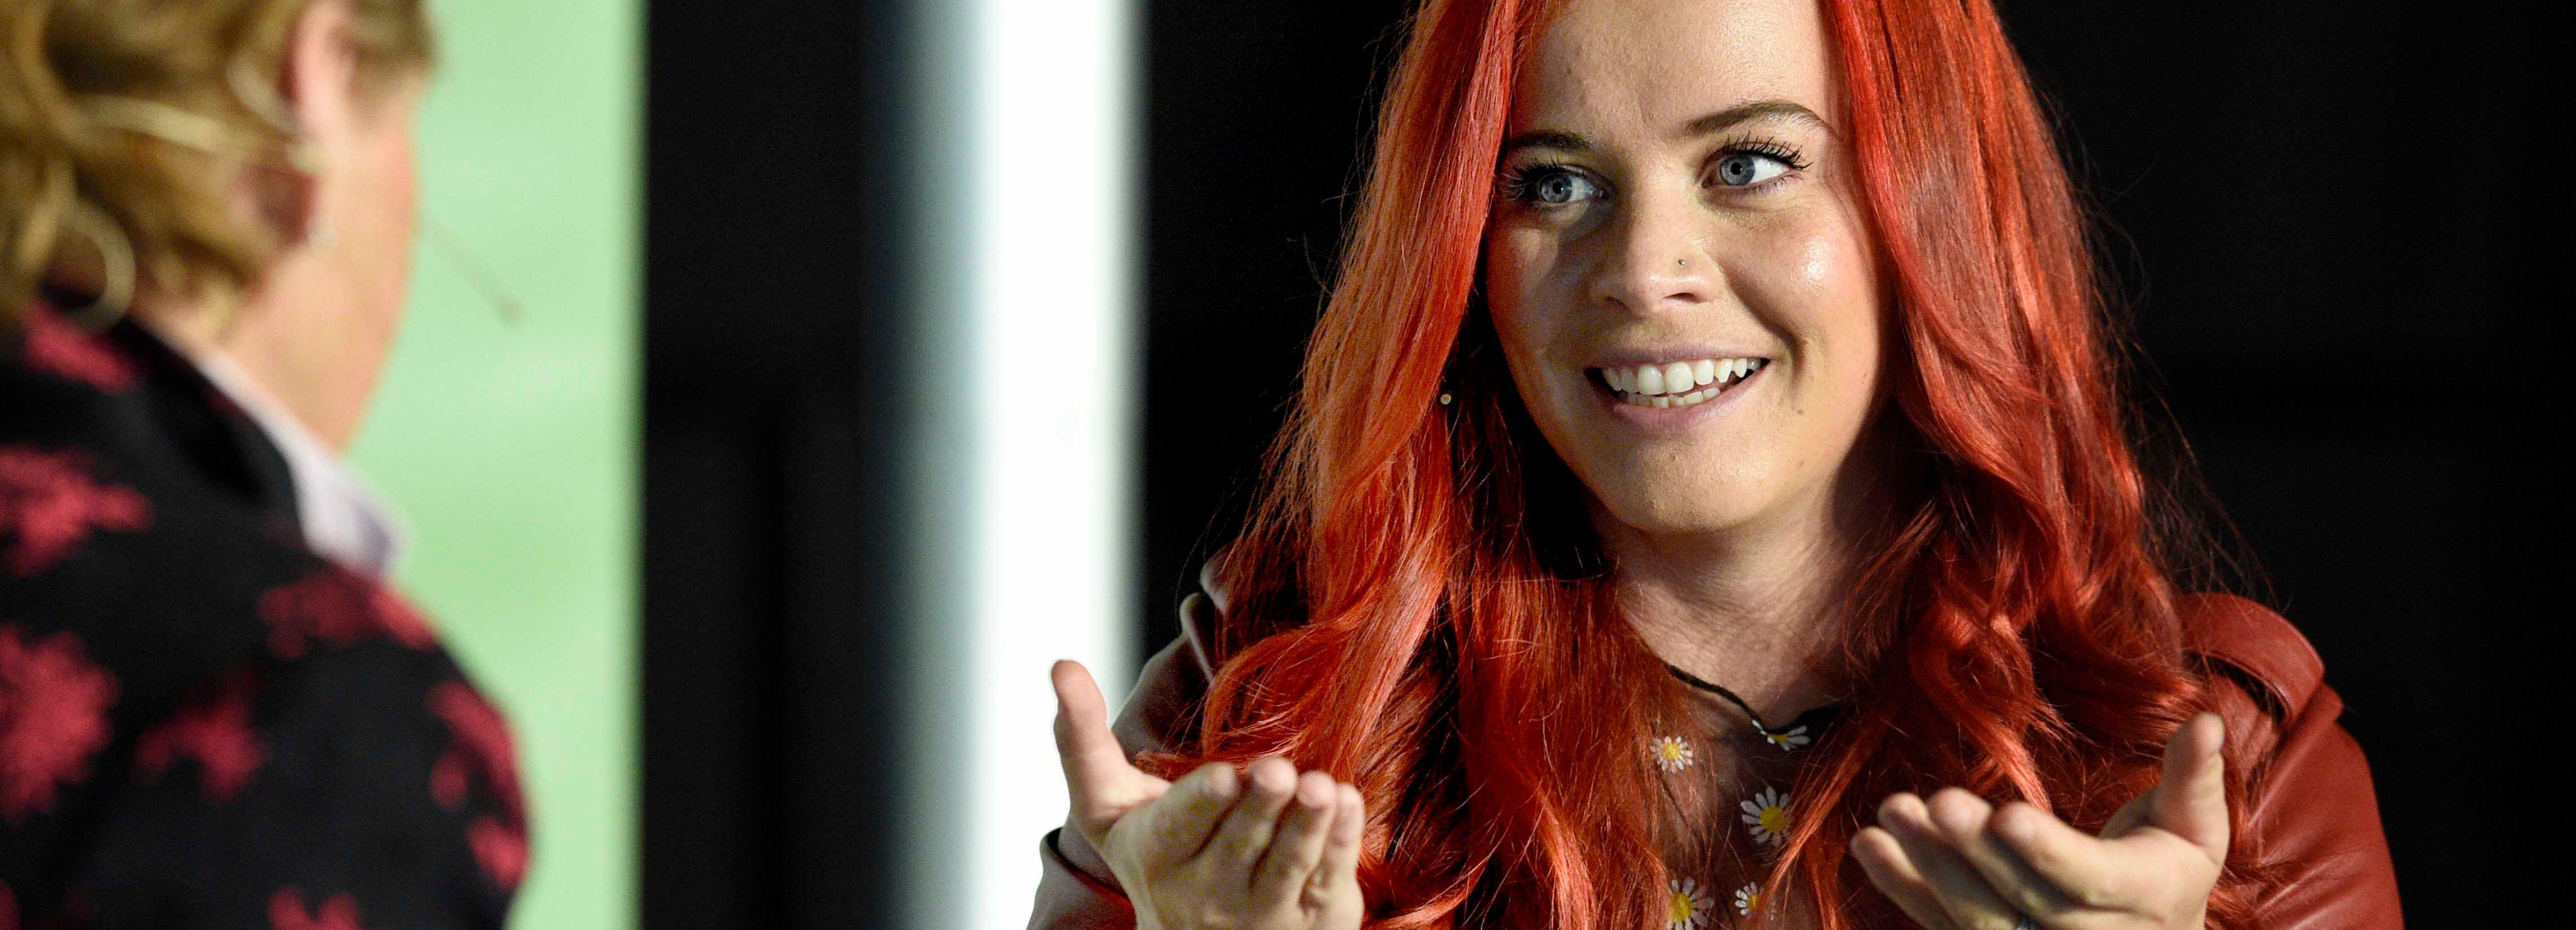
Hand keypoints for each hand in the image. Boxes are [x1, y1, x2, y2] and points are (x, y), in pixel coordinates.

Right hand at [1052, 660, 1365, 929]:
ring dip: (1307, 825)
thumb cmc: (1155, 849)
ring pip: (1287, 864)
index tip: (1222, 776)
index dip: (1201, 802)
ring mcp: (1260, 909)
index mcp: (1156, 854)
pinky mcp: (1309, 917)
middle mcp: (1206, 890)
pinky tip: (1347, 802)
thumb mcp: (1105, 804)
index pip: (1179, 826)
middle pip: (1238, 841)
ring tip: (1322, 787)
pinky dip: (1340, 842)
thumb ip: (1081, 737)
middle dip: (1259, 805)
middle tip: (1277, 771)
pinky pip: (1326, 878)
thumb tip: (1061, 665)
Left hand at [1850, 713, 2228, 929]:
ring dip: (1927, 866)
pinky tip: (1867, 846)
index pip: (2089, 877)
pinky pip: (1944, 923)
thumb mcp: (2194, 826)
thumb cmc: (2169, 867)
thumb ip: (2192, 776)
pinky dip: (1903, 887)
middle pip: (2021, 896)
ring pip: (1976, 915)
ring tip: (1889, 815)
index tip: (2006, 814)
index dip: (2046, 851)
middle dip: (1972, 850)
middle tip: (1933, 801)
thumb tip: (2206, 719)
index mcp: (2142, 897)